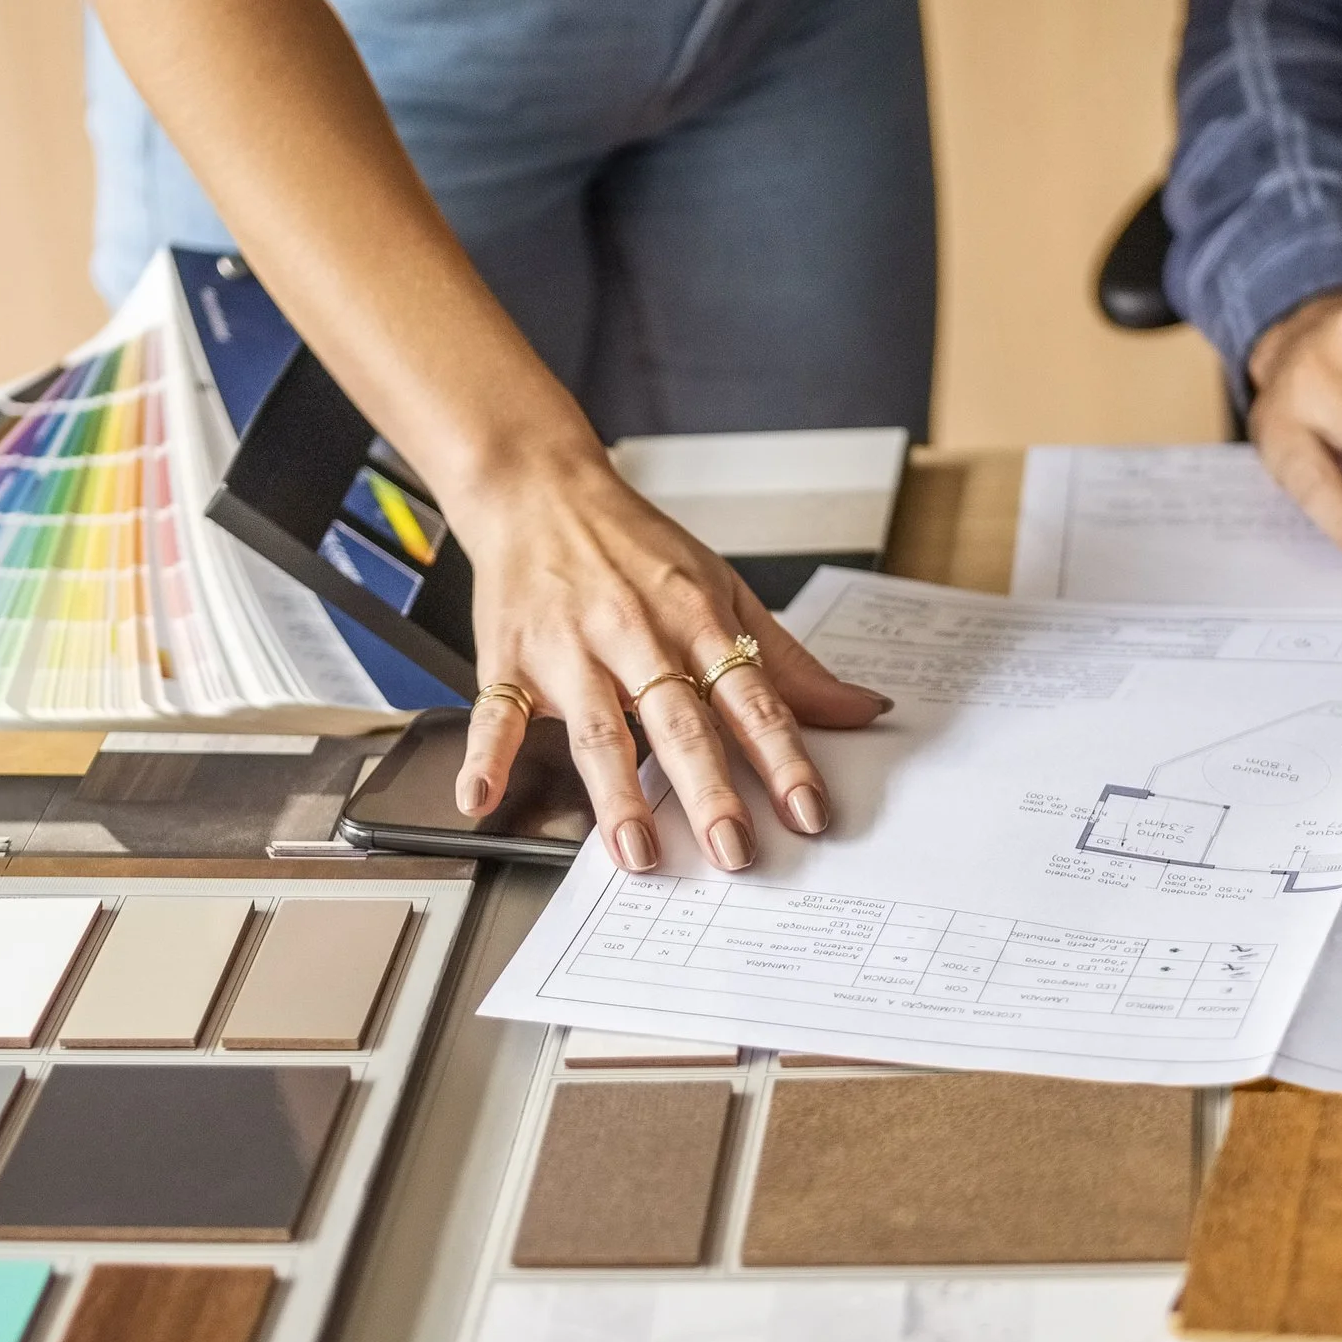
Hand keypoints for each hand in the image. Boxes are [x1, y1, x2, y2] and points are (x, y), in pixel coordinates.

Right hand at [447, 458, 891, 873]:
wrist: (540, 490)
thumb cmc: (635, 546)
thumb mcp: (723, 589)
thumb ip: (788, 661)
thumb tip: (861, 710)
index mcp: (695, 620)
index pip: (751, 698)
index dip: (783, 757)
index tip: (809, 812)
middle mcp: (635, 635)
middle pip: (679, 720)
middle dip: (709, 789)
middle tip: (733, 849)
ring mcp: (569, 650)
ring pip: (599, 728)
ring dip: (616, 793)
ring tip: (638, 851)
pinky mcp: (509, 659)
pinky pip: (496, 712)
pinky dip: (484, 756)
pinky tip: (480, 800)